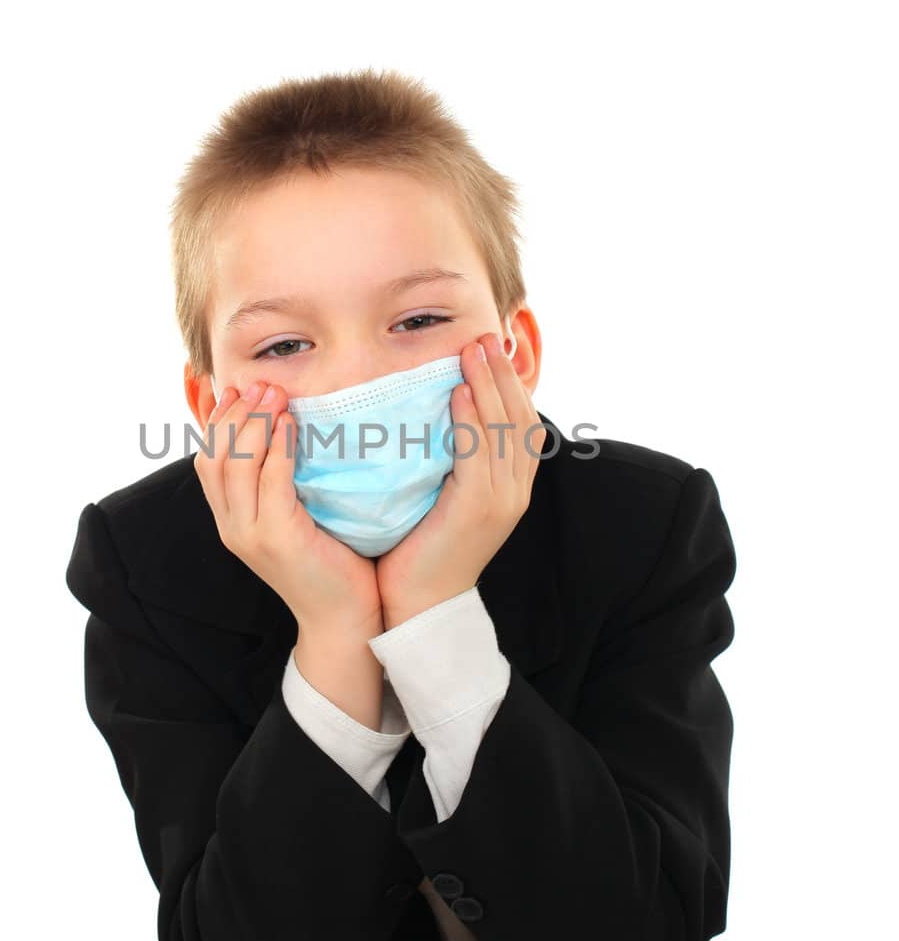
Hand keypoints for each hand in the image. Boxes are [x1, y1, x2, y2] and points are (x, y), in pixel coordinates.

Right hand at [193, 377, 382, 632]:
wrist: (344, 618)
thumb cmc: (329, 561)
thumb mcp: (296, 515)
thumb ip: (282, 480)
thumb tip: (286, 428)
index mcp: (230, 521)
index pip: (206, 459)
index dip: (216, 419)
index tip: (237, 387)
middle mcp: (231, 527)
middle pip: (214, 456)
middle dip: (234, 413)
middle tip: (260, 384)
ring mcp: (249, 535)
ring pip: (235, 464)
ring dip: (254, 423)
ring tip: (275, 395)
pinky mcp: (276, 539)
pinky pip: (271, 481)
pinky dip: (278, 447)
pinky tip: (292, 424)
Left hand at [375, 332, 544, 625]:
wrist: (418, 603)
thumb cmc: (420, 548)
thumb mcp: (443, 496)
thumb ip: (450, 460)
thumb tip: (435, 416)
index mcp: (511, 487)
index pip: (523, 423)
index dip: (511, 383)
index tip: (491, 349)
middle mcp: (514, 491)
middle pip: (520, 417)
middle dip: (502, 374)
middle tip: (484, 337)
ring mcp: (501, 501)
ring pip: (503, 430)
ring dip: (488, 385)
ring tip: (472, 351)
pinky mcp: (477, 509)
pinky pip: (479, 455)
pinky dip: (471, 421)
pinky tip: (457, 395)